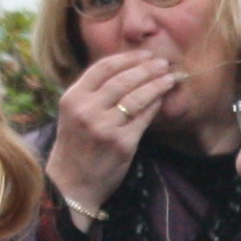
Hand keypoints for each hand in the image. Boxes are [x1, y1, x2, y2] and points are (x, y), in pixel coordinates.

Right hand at [46, 47, 180, 217]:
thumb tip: (127, 71)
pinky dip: (155, 105)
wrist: (71, 185)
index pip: (103, 67)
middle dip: (147, 68)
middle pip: (123, 79)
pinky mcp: (122, 143)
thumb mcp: (73, 115)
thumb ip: (92, 94)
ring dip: (157, 84)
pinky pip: (144, 117)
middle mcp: (87, 110)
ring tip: (169, 77)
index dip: (128, 58)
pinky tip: (162, 98)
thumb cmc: (75, 148)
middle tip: (163, 63)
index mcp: (72, 98)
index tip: (145, 55)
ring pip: (137, 96)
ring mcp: (105, 127)